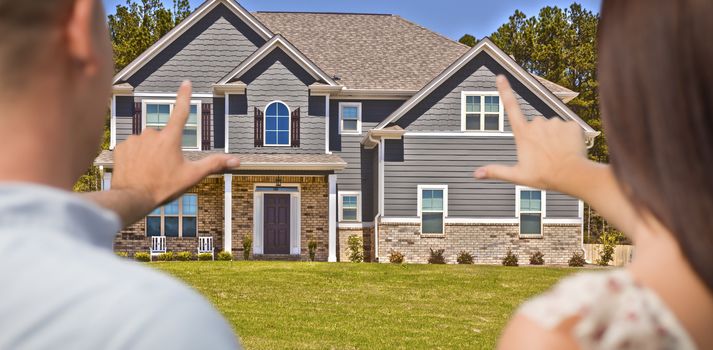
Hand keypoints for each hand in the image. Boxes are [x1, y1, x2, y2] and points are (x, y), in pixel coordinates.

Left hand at [111, 81, 238, 211]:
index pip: (180, 112)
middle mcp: (152, 134)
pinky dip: (135, 158)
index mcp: (170, 138)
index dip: (184, 96)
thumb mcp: (192, 176)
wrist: (132, 198)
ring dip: (149, 153)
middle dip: (165, 149)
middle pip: (163, 137)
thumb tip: (236, 160)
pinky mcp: (121, 147)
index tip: (186, 83)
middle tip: (164, 169)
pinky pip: (132, 149)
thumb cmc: (163, 187)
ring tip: (149, 172)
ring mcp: (134, 139)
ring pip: (146, 143)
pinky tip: (136, 170)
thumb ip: (214, 164)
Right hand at [474, 76, 586, 190]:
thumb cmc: (544, 176)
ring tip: (557, 153)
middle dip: (539, 136)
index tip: (500, 76)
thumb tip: (475, 173)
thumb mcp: (517, 175)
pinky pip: (568, 129)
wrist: (572, 175)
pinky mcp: (570, 124)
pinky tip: (569, 149)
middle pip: (536, 125)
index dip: (505, 91)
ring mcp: (554, 123)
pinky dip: (569, 138)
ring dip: (554, 137)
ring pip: (553, 127)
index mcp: (523, 133)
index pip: (511, 107)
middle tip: (544, 154)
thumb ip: (495, 171)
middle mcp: (537, 123)